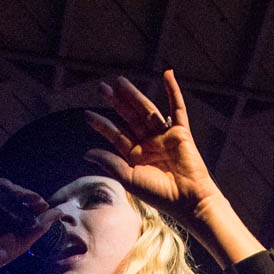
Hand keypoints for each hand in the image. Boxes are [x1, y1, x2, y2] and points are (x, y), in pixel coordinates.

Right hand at [0, 179, 61, 273]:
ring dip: (19, 191)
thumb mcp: (24, 241)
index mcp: (7, 218)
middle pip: (14, 194)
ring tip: (31, 198)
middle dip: (29, 195)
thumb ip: (41, 227)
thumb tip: (59, 212)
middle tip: (40, 201)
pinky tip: (16, 195)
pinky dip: (4, 188)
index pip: (23, 203)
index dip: (34, 202)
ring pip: (4, 188)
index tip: (45, 205)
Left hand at [83, 70, 221, 227]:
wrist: (187, 199)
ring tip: (120, 81)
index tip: (86, 115)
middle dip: (116, 103)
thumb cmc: (160, 195)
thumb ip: (110, 163)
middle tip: (101, 88)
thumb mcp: (129, 179)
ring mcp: (164, 136)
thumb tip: (87, 153)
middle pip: (129, 118)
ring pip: (147, 110)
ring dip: (135, 95)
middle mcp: (148, 144)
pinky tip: (167, 74)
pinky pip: (177, 108)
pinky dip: (173, 91)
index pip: (116, 136)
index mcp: (135, 157)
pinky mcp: (181, 132)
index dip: (102, 125)